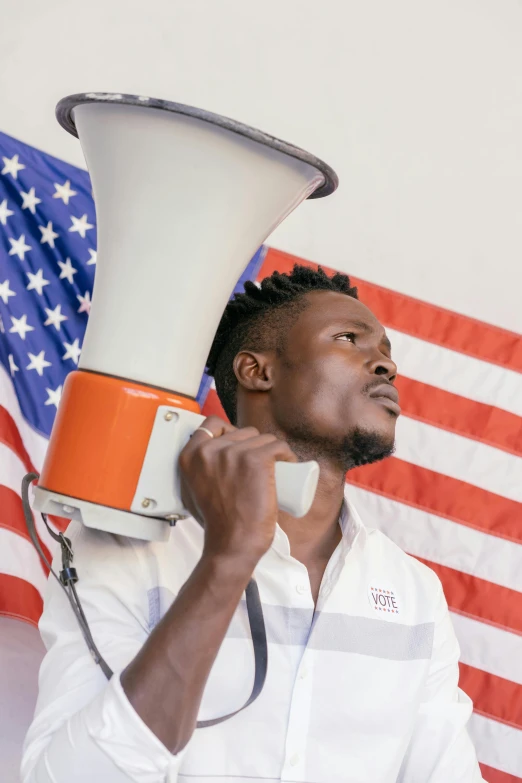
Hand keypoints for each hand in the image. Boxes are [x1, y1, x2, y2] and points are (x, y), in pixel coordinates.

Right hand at [178, 416, 296, 566]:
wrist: (231, 544)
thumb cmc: (217, 523)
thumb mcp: (192, 490)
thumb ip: (194, 473)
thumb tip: (204, 458)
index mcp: (190, 455)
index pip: (212, 423)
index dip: (230, 432)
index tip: (242, 446)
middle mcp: (208, 450)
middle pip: (243, 431)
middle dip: (256, 445)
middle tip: (263, 468)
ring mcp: (232, 453)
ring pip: (263, 439)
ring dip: (273, 451)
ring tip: (277, 469)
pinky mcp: (255, 459)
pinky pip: (278, 446)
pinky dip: (287, 454)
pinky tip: (289, 463)